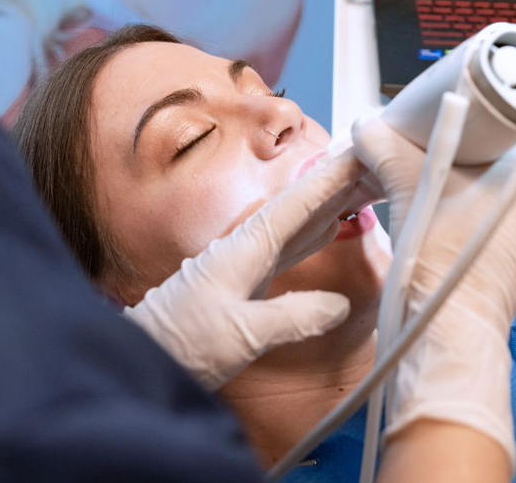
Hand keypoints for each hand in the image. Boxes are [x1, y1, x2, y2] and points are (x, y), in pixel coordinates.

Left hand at [124, 151, 365, 389]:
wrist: (142, 359)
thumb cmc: (181, 344)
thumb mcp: (240, 335)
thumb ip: (290, 318)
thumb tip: (338, 305)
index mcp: (245, 248)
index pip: (297, 204)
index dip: (330, 180)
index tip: (359, 155)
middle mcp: (247, 247)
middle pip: (301, 205)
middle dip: (337, 183)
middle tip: (374, 161)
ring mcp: (246, 262)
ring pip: (298, 223)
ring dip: (330, 203)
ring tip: (362, 185)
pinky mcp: (246, 281)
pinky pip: (289, 246)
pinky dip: (315, 231)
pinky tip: (329, 226)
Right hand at [352, 112, 515, 472]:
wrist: (447, 332)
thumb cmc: (445, 267)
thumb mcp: (409, 186)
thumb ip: (384, 145)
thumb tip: (367, 126)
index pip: (504, 112)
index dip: (465, 102)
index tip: (435, 100)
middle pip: (490, 141)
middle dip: (449, 135)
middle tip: (414, 132)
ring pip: (485, 171)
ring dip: (448, 164)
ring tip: (413, 163)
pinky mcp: (512, 242)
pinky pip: (484, 199)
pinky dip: (455, 190)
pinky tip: (425, 194)